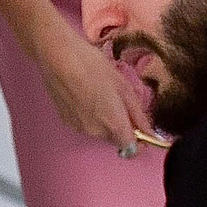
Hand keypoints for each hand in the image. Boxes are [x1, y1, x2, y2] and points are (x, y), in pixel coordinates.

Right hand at [30, 18, 149, 153]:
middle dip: (121, 125)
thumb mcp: (124, 86)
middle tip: (117, 100)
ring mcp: (79, 128)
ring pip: (100, 131)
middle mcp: (96, 133)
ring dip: (104, 120)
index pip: (133, 149)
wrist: (57, 56)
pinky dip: (88, 115)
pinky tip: (83, 94)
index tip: (139, 124)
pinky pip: (85, 124)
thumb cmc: (92, 66)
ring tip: (98, 93)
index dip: (139, 138)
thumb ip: (139, 114)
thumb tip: (149, 133)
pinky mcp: (65, 121)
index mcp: (114, 125)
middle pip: (116, 139)